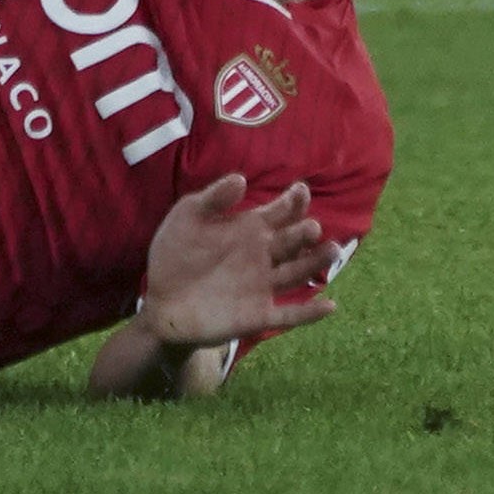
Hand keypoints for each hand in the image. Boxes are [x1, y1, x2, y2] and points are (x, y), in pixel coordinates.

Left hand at [141, 173, 338, 352]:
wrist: (161, 301)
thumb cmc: (175, 255)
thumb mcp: (187, 218)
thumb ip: (213, 198)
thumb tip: (241, 178)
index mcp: (249, 229)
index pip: (280, 212)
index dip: (292, 201)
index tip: (300, 190)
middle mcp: (263, 256)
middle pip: (293, 241)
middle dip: (304, 233)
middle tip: (311, 227)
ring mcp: (263, 286)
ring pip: (298, 273)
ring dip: (316, 263)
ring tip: (332, 250)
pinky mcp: (258, 315)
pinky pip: (289, 315)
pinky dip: (310, 313)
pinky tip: (329, 305)